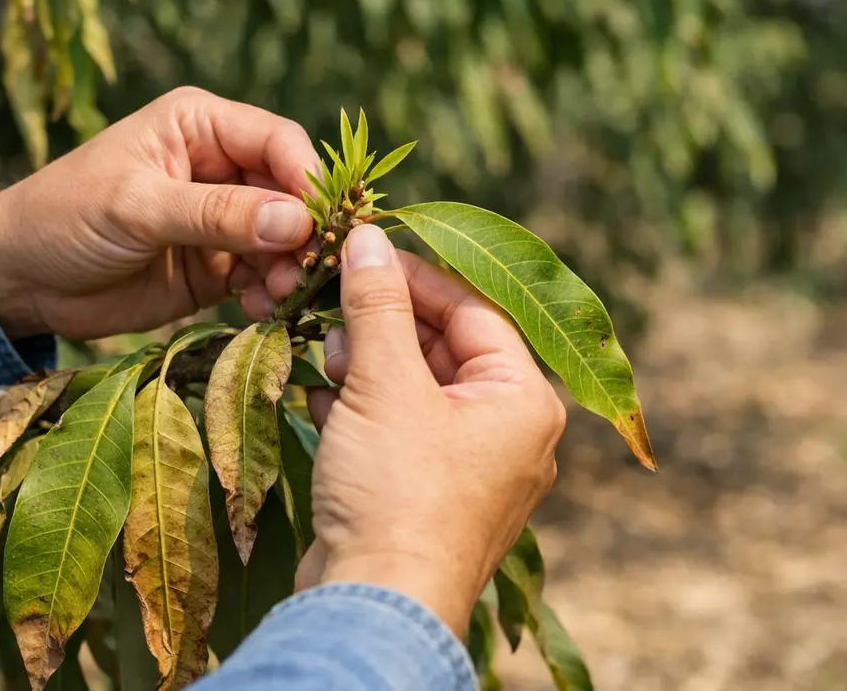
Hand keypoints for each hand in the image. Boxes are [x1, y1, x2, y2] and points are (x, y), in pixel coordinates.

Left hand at [0, 87, 318, 339]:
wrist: (18, 279)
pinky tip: (261, 311)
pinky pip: (263, 276)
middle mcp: (221, 167)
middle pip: (292, 193)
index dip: (307, 180)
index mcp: (201, 125)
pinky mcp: (217, 267)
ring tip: (281, 296)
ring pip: (284, 239)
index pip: (279, 141)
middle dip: (304, 233)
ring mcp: (222, 220)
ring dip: (291, 269)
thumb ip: (217, 214)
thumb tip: (295, 221)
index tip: (321, 224)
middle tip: (306, 272)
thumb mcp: (139, 207)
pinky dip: (271, 294)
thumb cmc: (64, 217)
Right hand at [298, 225, 565, 634]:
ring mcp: (469, 468)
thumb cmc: (398, 495)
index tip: (363, 252)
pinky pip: (398, 429)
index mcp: (523, 400)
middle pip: (444, 347)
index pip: (473, 309)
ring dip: (366, 365)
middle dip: (384, 325)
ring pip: (416, 388)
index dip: (415, 276)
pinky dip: (360, 408)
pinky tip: (323, 398)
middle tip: (333, 303)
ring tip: (327, 355)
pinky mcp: (426, 494)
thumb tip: (367, 240)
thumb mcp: (385, 384)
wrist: (374, 607)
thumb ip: (378, 307)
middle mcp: (509, 432)